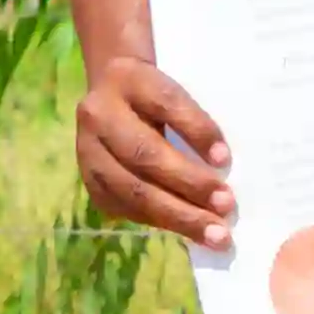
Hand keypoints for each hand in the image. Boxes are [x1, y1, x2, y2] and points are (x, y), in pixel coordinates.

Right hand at [74, 49, 237, 244]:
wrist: (109, 92)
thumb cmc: (155, 95)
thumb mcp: (173, 90)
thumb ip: (193, 120)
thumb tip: (221, 166)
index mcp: (128, 80)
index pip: (166, 103)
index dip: (196, 130)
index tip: (224, 159)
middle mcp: (98, 114)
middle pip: (144, 154)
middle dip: (189, 184)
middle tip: (226, 207)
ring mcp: (87, 150)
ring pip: (132, 189)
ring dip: (177, 215)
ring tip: (213, 233)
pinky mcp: (88, 180)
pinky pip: (124, 207)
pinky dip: (158, 221)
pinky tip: (186, 231)